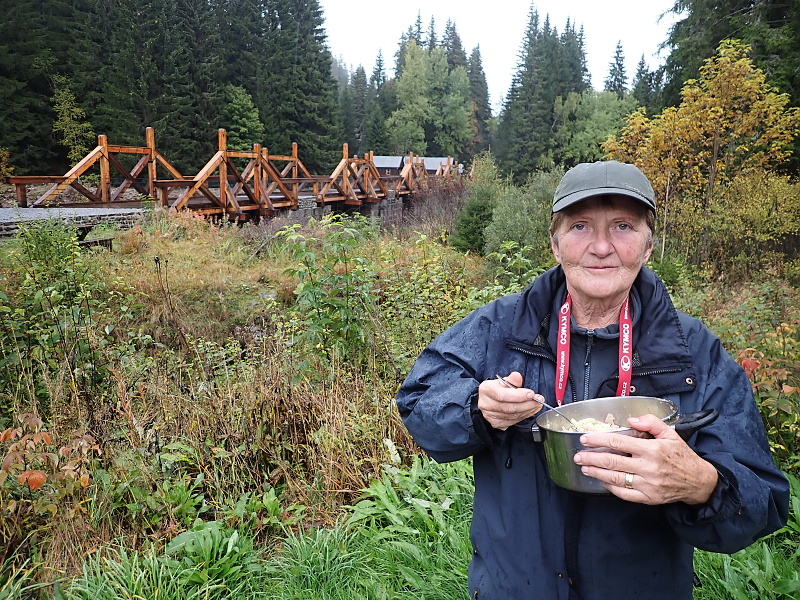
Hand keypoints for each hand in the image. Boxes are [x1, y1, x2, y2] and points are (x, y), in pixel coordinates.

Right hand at [477, 371, 545, 430]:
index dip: (518, 395)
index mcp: (486, 389)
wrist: (489, 399)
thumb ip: (511, 379)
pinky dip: (524, 416)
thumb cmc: (497, 388)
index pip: (502, 395)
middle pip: (509, 407)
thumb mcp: (503, 380)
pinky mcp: (496, 423)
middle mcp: (485, 404)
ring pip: (513, 416)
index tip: (531, 394)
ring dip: (528, 410)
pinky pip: (513, 421)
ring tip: (537, 404)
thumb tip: (517, 377)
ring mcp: (490, 416)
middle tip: (539, 400)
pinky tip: (530, 410)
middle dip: (527, 404)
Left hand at [573, 414, 718, 504]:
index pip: (618, 442)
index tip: (585, 439)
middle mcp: (648, 467)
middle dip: (591, 458)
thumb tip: (631, 419)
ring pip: (615, 478)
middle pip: (612, 461)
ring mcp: (647, 484)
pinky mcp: (648, 498)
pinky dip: (610, 487)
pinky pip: (624, 493)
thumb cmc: (682, 456)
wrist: (698, 481)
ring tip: (584, 467)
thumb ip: (650, 423)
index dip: (598, 440)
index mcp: (652, 449)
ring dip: (596, 472)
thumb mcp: (670, 434)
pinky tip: (601, 480)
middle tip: (578, 455)